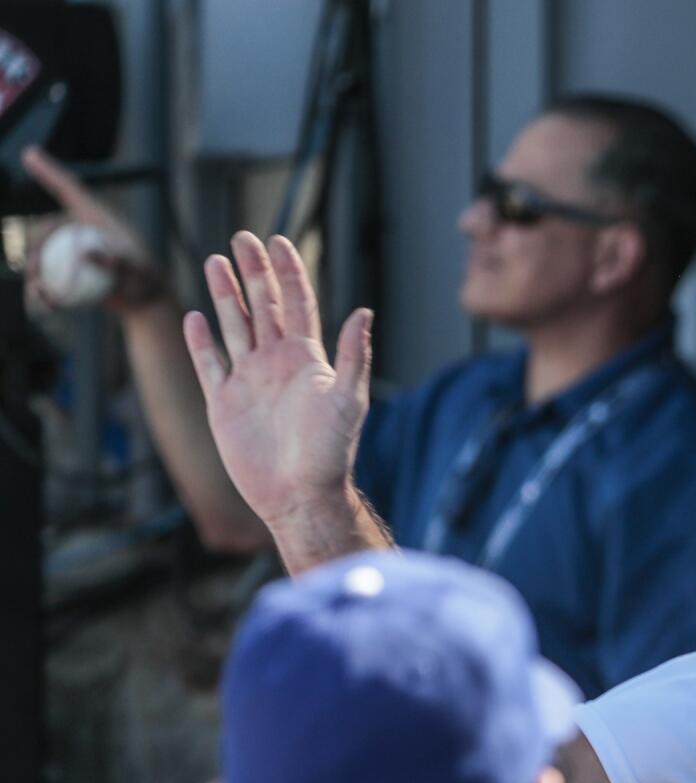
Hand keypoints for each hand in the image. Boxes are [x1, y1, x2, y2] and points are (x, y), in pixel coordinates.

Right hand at [20, 145, 164, 313]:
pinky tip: (45, 305)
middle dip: (33, 246)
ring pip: (41, 254)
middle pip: (46, 229)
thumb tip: (87, 253)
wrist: (145, 300)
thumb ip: (117, 261)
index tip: (30, 153)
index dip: (49, 171)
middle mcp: (79, 228)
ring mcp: (70, 248)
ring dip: (34, 273)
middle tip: (35, 270)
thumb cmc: (147, 280)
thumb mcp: (138, 272)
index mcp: (96, 216)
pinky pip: (47, 276)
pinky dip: (43, 289)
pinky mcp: (67, 268)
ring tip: (41, 295)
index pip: (71, 189)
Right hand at [182, 233, 372, 533]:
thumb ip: (353, 356)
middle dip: (254, 272)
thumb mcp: (347, 399)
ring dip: (226, 296)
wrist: (300, 494)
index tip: (279, 241)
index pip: (297, 304)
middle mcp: (277, 365)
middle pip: (263, 306)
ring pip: (235, 327)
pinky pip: (209, 365)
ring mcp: (250, 382)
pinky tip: (195, 318)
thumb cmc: (330, 451)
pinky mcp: (225, 404)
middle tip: (241, 237)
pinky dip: (201, 342)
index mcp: (307, 359)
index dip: (289, 272)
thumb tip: (365, 311)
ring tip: (215, 261)